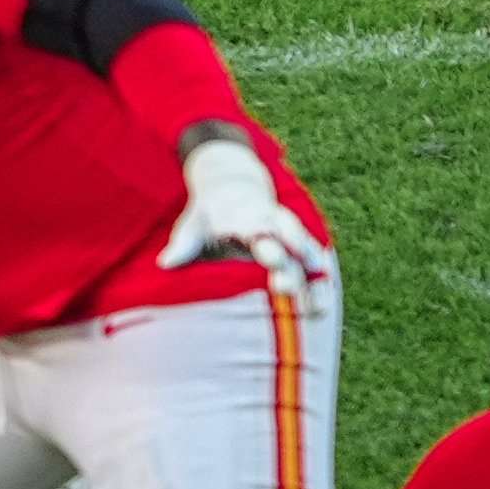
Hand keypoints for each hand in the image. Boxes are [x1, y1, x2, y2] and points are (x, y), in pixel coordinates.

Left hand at [160, 131, 323, 301]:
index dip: (265, 241)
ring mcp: (286, 233)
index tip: (270, 256)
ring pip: (306, 248)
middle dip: (289, 261)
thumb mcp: (193, 223)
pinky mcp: (296, 245)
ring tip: (320, 303)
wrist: (232, 185)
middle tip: (286, 288)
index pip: (258, 228)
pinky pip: (313, 258)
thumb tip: (164, 263)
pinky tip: (325, 304)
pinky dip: (320, 277)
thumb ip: (183, 244)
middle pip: (287, 239)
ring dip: (312, 273)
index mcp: (245, 215)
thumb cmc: (209, 214)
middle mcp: (271, 222)